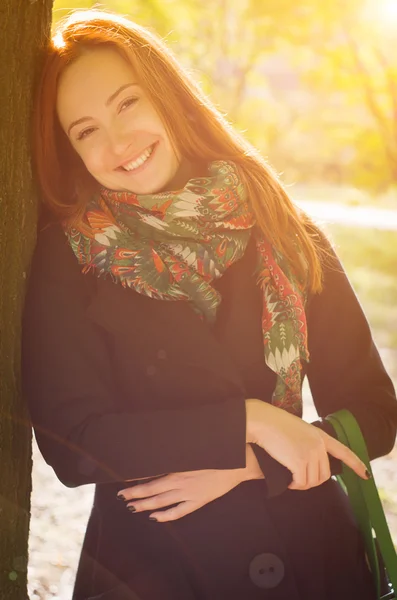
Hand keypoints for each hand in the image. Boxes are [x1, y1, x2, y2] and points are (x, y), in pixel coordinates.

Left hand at [117, 445, 263, 521]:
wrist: (239, 463)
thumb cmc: (218, 451)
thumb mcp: (195, 449)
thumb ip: (178, 451)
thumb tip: (162, 450)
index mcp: (179, 466)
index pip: (152, 474)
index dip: (136, 478)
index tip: (123, 479)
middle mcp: (181, 481)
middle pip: (152, 489)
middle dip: (135, 493)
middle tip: (121, 496)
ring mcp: (189, 493)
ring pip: (161, 502)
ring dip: (144, 504)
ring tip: (132, 507)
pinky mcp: (199, 501)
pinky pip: (178, 512)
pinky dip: (165, 516)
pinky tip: (154, 517)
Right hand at [245, 398, 368, 489]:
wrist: (262, 421)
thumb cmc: (274, 425)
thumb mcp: (298, 431)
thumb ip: (308, 443)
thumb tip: (307, 464)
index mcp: (320, 436)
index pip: (343, 451)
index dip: (355, 464)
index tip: (365, 474)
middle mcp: (318, 445)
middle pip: (324, 474)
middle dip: (312, 481)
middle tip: (298, 480)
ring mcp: (310, 453)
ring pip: (312, 481)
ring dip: (302, 484)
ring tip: (291, 480)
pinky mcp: (299, 461)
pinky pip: (301, 482)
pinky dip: (295, 485)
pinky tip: (288, 482)